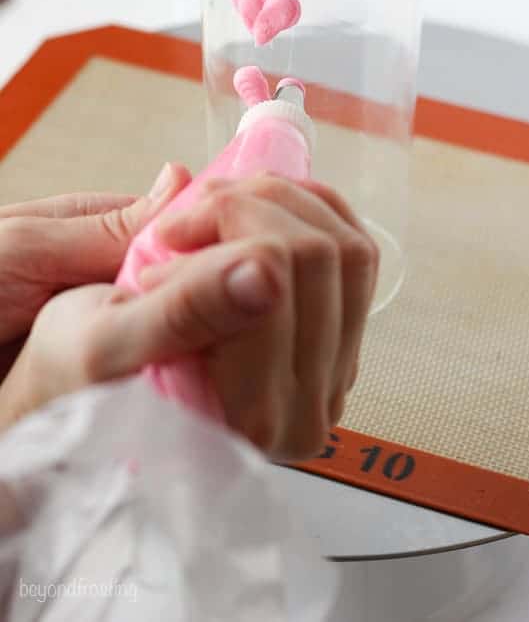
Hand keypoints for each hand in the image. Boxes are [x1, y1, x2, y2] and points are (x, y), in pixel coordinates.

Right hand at [1, 176, 378, 461]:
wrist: (88, 382)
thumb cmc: (80, 370)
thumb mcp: (106, 340)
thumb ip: (184, 312)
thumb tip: (265, 273)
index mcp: (254, 420)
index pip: (280, 277)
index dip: (223, 228)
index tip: (167, 239)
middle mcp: (311, 407)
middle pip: (323, 256)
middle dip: (250, 207)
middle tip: (186, 222)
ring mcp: (334, 371)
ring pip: (349, 246)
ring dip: (281, 202)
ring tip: (216, 216)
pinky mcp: (340, 336)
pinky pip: (355, 247)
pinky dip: (307, 207)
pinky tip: (255, 213)